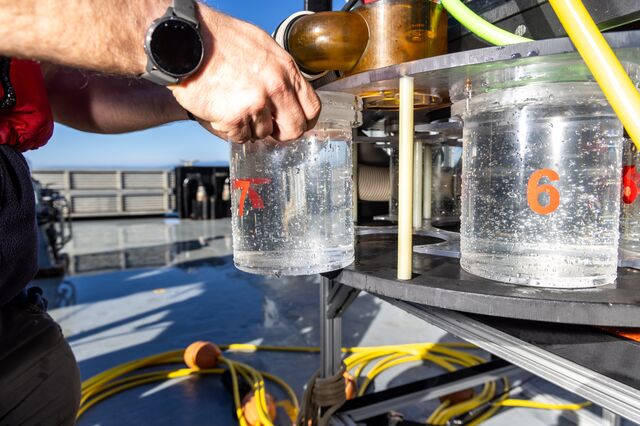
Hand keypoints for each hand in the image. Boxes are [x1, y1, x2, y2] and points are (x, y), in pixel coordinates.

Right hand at [170, 5, 320, 142]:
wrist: (185, 42)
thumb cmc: (218, 40)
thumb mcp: (261, 46)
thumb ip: (279, 72)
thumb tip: (289, 93)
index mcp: (285, 68)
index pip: (312, 108)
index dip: (303, 119)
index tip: (294, 121)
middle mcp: (276, 86)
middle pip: (294, 129)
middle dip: (281, 132)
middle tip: (267, 125)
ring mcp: (256, 103)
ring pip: (264, 134)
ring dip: (250, 127)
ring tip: (234, 106)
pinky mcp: (235, 117)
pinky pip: (240, 137)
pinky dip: (231, 129)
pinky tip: (222, 111)